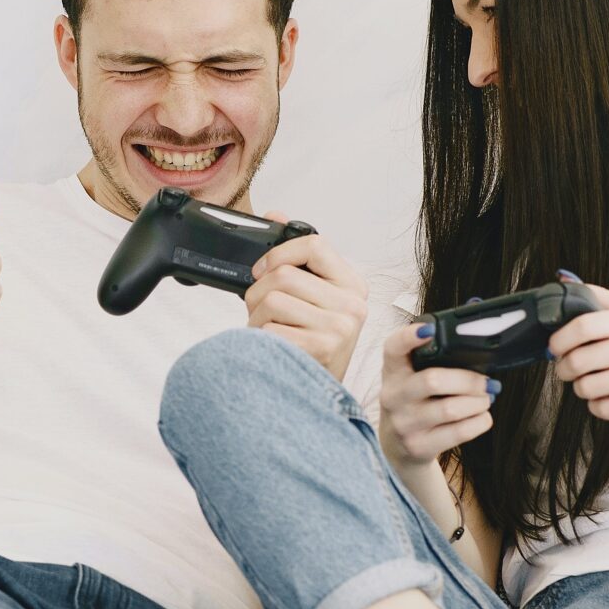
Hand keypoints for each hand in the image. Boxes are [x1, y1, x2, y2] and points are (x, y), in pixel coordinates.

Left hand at [245, 225, 367, 381]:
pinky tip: (273, 350)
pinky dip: (259, 340)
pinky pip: (269, 330)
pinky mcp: (321, 350)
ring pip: (271, 301)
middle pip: (284, 275)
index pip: (315, 245)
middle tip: (260, 310)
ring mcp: (339, 328)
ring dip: (256, 319)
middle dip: (258, 293)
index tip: (264, 269)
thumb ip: (295, 258)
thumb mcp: (311, 298)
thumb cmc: (311, 343)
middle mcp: (352, 305)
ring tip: (268, 332)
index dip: (280, 253)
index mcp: (352, 285)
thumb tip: (276, 214)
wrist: (318, 394)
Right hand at [375, 320, 495, 470]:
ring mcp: (404, 424)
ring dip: (478, 402)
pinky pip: (459, 432)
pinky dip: (479, 422)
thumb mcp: (410, 380)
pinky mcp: (418, 446)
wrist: (397, 447)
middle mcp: (393, 396)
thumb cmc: (414, 404)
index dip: (409, 337)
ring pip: (451, 409)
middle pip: (433, 380)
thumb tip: (476, 346)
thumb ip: (430, 361)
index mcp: (392, 372)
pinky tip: (481, 417)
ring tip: (485, 399)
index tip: (430, 330)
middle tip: (486, 383)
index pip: (393, 348)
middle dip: (469, 380)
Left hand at [547, 284, 608, 418]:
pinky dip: (597, 406)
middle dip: (564, 368)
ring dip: (581, 388)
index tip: (556, 346)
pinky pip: (604, 409)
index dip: (559, 339)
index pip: (581, 326)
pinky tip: (608, 398)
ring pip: (587, 388)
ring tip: (592, 383)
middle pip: (578, 361)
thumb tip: (563, 282)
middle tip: (568, 368)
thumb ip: (605, 300)